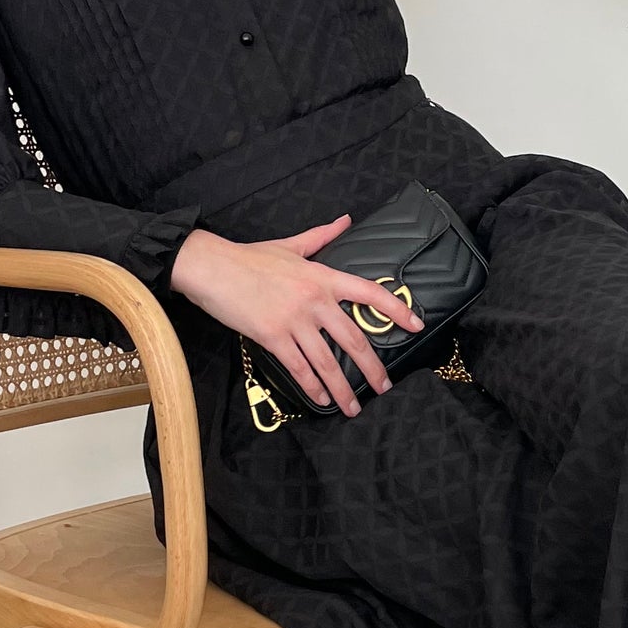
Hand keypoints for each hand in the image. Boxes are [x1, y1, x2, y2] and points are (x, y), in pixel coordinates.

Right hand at [169, 216, 424, 418]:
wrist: (212, 267)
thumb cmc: (250, 257)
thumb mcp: (291, 244)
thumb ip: (322, 235)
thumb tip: (346, 220)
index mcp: (323, 276)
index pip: (369, 293)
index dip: (396, 310)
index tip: (415, 326)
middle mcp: (314, 300)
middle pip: (353, 338)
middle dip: (372, 368)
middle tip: (384, 387)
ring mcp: (294, 320)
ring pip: (327, 361)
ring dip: (343, 388)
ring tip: (354, 407)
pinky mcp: (272, 337)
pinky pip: (299, 368)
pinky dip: (312, 387)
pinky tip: (321, 400)